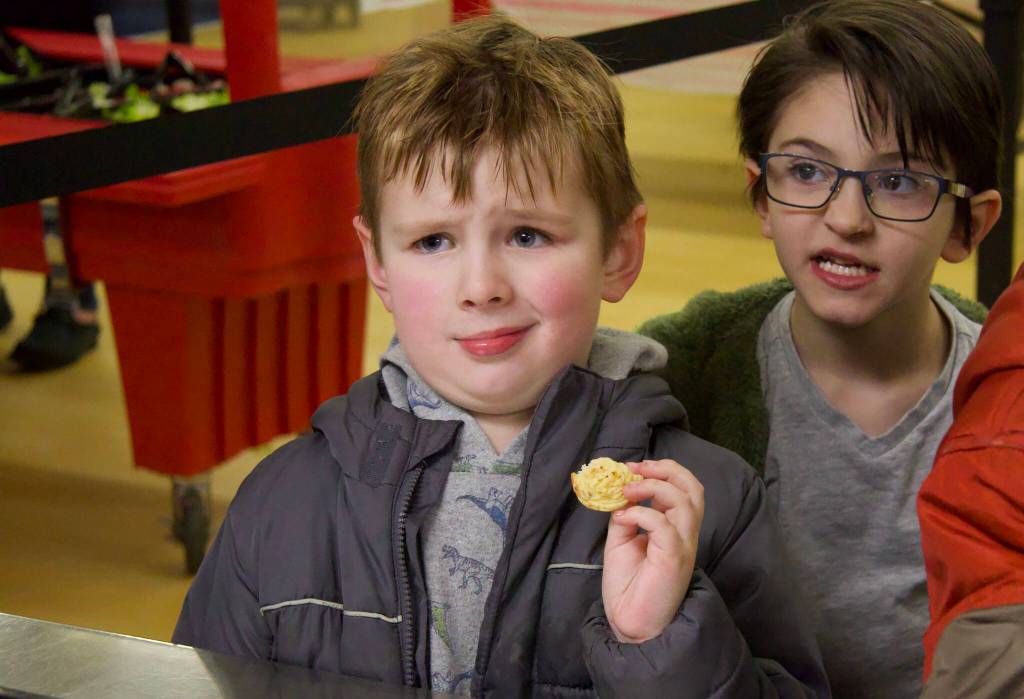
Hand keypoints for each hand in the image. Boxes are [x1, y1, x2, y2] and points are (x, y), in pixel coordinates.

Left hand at [602, 459, 703, 642]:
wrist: (631, 623)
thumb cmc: (629, 586)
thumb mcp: (622, 541)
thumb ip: (625, 516)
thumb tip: (621, 495)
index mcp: (675, 528)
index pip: (684, 488)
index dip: (661, 471)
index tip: (631, 468)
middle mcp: (684, 535)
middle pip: (694, 488)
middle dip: (667, 470)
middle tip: (636, 469)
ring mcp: (683, 546)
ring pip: (685, 501)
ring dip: (653, 487)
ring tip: (626, 491)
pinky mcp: (674, 559)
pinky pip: (663, 525)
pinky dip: (641, 513)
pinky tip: (623, 519)